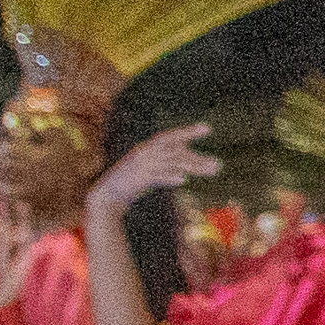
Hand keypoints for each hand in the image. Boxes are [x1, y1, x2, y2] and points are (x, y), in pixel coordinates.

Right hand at [83, 121, 220, 223]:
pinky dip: (168, 177)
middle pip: (175, 152)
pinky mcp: (136, 180)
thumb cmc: (130, 184)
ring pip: (171, 163)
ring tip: (211, 171)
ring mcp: (140, 166)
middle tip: (218, 164)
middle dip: (197, 157)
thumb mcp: (148, 173)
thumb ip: (165, 167)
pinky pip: (156, 176)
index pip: (169, 137)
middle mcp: (144, 154)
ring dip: (192, 166)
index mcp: (146, 149)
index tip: (207, 128)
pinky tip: (182, 179)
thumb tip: (187, 170)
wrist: (106, 196)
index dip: (187, 132)